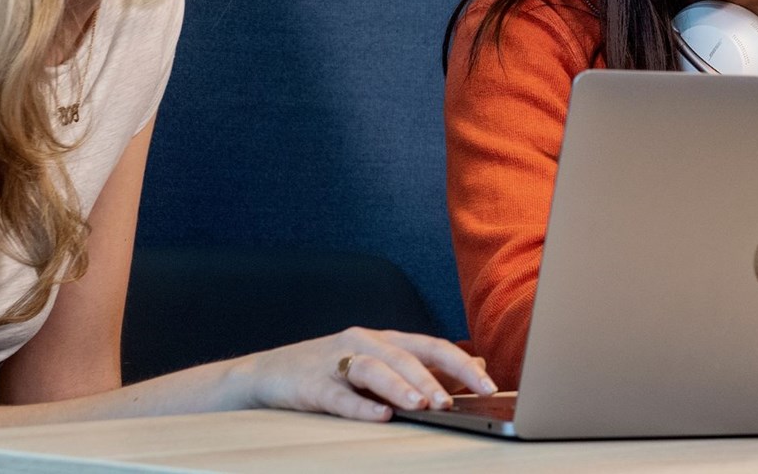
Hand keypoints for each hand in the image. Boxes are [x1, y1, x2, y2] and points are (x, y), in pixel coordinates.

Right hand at [234, 327, 497, 421]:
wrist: (268, 374)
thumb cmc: (331, 373)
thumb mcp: (382, 367)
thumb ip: (428, 368)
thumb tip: (478, 365)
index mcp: (385, 340)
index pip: (432, 346)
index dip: (461, 365)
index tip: (488, 386)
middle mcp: (364, 343)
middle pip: (405, 355)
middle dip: (433, 379)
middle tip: (454, 402)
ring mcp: (336, 361)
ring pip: (374, 368)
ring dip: (400, 386)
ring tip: (422, 406)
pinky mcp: (311, 384)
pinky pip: (338, 395)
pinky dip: (360, 406)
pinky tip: (379, 416)